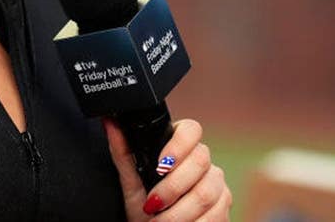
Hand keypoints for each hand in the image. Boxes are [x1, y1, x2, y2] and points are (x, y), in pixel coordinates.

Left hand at [104, 118, 231, 221]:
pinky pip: (216, 214)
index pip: (191, 129)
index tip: (159, 167)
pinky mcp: (224, 205)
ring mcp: (216, 182)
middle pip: (200, 160)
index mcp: (180, 146)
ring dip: (178, 213)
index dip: (178, 146)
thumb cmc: (143, 207)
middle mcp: (203, 160)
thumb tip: (110, 122)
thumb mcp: (130, 183)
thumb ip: (123, 152)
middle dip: (172, 188)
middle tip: (152, 205)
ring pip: (207, 192)